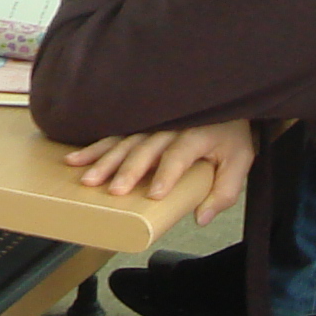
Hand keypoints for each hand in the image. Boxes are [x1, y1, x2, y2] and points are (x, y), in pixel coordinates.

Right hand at [63, 121, 255, 223]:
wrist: (224, 97)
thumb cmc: (230, 133)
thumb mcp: (240, 161)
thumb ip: (225, 191)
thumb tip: (201, 218)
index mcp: (195, 135)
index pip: (178, 155)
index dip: (167, 174)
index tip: (155, 194)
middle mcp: (169, 126)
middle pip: (145, 149)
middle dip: (128, 171)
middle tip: (113, 191)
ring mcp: (151, 124)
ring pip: (124, 143)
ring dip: (103, 160)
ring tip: (87, 178)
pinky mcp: (138, 124)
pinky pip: (114, 136)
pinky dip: (94, 148)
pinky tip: (75, 159)